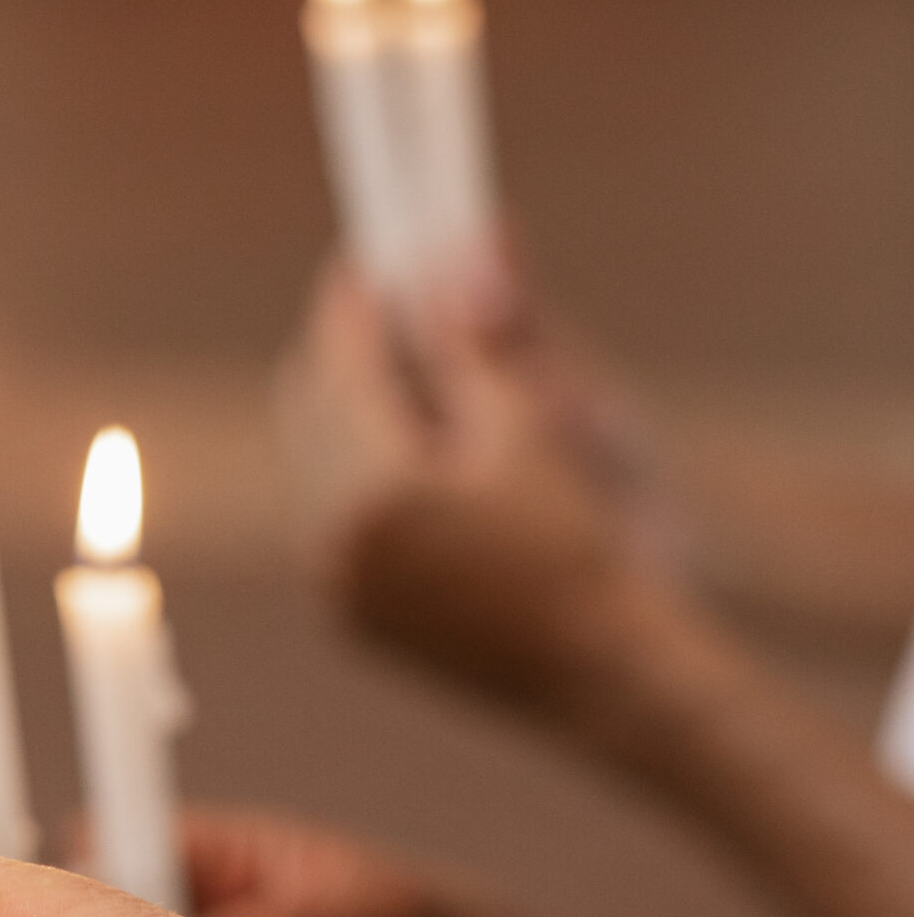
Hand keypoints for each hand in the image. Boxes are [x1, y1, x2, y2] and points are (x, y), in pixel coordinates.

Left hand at [274, 255, 677, 719]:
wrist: (606, 674)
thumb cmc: (587, 544)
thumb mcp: (534, 423)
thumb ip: (479, 335)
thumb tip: (461, 242)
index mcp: (373, 487)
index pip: (340, 359)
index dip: (356, 297)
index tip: (375, 251)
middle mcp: (331, 541)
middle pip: (309, 408)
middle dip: (344, 351)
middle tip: (391, 305)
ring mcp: (333, 587)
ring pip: (313, 465)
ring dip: (348, 412)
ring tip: (411, 374)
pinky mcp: (350, 619)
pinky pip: (329, 520)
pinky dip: (356, 473)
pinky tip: (413, 453)